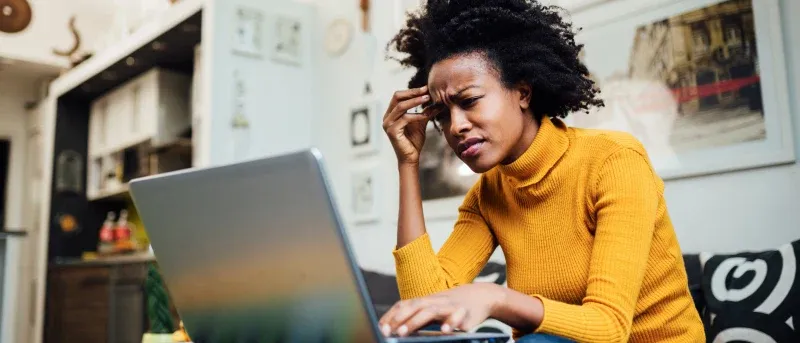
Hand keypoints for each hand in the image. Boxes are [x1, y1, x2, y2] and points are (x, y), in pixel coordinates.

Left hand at [378, 283, 503, 336]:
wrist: (482, 296)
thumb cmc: (452, 305)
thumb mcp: (433, 308)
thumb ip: (417, 315)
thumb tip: (396, 327)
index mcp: (426, 300)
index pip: (404, 305)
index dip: (391, 315)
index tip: (380, 327)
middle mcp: (435, 301)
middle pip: (414, 306)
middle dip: (399, 319)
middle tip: (388, 331)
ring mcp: (450, 306)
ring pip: (430, 311)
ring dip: (415, 321)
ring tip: (404, 333)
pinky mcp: (465, 313)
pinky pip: (457, 317)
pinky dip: (450, 323)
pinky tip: (444, 331)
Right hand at [382, 86, 432, 164]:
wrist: (411, 157)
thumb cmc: (414, 141)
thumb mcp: (421, 122)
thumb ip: (426, 111)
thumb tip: (437, 101)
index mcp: (391, 113)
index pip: (399, 96)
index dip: (412, 91)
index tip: (426, 88)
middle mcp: (387, 117)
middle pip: (397, 97)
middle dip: (413, 92)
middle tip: (426, 90)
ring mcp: (388, 124)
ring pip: (401, 106)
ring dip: (415, 101)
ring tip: (427, 98)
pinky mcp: (392, 131)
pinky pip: (405, 119)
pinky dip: (416, 115)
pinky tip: (425, 115)